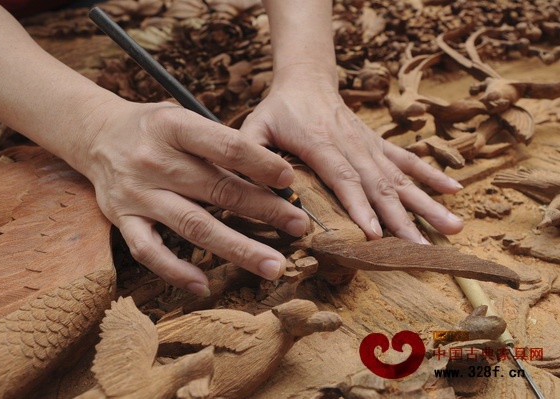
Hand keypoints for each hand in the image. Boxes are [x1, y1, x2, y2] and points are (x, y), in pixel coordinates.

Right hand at [81, 99, 309, 295]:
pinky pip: (148, 252)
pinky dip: (175, 271)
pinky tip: (203, 284)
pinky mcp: (122, 220)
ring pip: (193, 226)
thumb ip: (217, 143)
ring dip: (238, 248)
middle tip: (298, 225)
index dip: (260, 163)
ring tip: (273, 265)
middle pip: (217, 190)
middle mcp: (154, 161)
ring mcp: (137, 194)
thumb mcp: (182, 118)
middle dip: (264, 210)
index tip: (288, 180)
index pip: (225, 146)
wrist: (95, 134)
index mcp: (173, 127)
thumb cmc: (152, 128)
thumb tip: (269, 176)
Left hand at [240, 64, 463, 242]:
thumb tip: (253, 192)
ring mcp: (369, 145)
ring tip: (453, 227)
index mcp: (319, 143)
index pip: (343, 178)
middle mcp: (351, 145)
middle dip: (403, 219)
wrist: (307, 80)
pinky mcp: (378, 144)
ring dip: (427, 203)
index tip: (376, 235)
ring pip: (401, 177)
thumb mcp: (255, 128)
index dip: (360, 207)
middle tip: (423, 249)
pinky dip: (431, 175)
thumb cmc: (279, 110)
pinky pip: (408, 159)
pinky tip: (454, 190)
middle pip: (380, 185)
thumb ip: (251, 157)